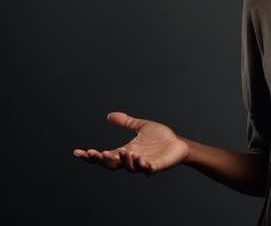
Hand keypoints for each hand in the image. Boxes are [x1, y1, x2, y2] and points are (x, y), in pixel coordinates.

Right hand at [73, 112, 188, 174]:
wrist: (178, 144)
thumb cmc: (160, 138)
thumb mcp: (141, 127)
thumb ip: (126, 122)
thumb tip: (109, 116)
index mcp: (125, 152)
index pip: (104, 156)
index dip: (91, 156)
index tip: (77, 152)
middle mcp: (131, 160)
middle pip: (112, 164)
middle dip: (103, 160)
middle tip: (96, 153)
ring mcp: (143, 164)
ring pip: (129, 167)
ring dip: (125, 160)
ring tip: (124, 150)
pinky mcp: (156, 166)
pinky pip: (148, 169)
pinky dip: (143, 166)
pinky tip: (140, 159)